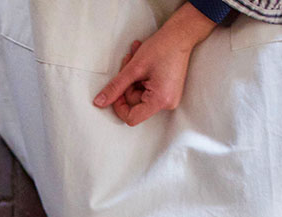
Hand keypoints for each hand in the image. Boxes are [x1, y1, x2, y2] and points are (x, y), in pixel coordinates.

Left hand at [92, 2, 215, 125]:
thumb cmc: (162, 48)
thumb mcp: (134, 68)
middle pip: (134, 103)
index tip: (116, 89)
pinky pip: (146, 88)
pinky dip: (140, 74)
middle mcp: (167, 103)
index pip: (132, 118)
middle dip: (126, 83)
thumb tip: (99, 102)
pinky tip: (140, 58)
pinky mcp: (168, 90)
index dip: (119, 105)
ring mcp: (168, 97)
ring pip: (138, 93)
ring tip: (134, 55)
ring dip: (132, 75)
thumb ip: (115, 87)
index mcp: (160, 101)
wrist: (182, 34)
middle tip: (127, 61)